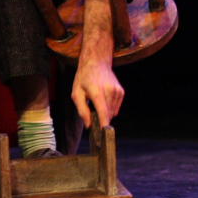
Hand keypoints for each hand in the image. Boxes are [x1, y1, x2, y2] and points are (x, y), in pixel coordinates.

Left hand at [71, 0, 123, 128]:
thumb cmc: (83, 77)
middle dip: (101, 119)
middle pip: (108, 115)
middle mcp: (109, 91)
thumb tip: (89, 125)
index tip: (103, 136)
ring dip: (105, 113)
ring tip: (97, 102)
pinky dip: (110, 108)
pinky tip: (103, 99)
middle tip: (92, 113)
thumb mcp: (76, 93)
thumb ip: (82, 110)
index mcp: (96, 91)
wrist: (96, 61)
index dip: (103, 125)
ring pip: (113, 112)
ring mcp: (117, 91)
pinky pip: (116, 107)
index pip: (103, 112)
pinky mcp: (121, 91)